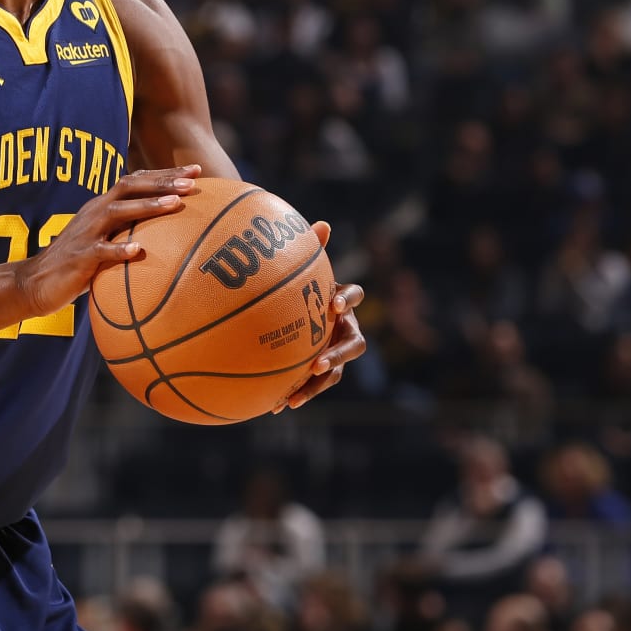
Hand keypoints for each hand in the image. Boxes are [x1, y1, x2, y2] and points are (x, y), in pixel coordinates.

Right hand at [11, 165, 200, 316]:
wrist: (35, 282)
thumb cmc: (77, 264)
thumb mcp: (104, 241)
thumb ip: (127, 232)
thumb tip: (169, 236)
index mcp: (102, 207)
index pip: (136, 181)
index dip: (165, 174)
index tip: (196, 171)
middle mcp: (95, 213)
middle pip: (130, 187)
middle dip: (162, 182)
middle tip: (192, 182)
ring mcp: (86, 233)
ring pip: (118, 212)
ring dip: (147, 206)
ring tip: (174, 204)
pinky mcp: (79, 257)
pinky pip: (100, 251)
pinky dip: (119, 250)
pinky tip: (138, 250)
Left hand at [273, 221, 365, 412]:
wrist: (294, 314)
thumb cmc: (299, 287)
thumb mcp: (302, 270)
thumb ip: (311, 250)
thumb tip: (321, 224)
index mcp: (342, 301)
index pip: (356, 295)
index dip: (349, 299)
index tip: (334, 304)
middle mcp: (344, 328)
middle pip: (354, 344)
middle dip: (339, 354)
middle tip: (320, 362)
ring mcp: (334, 351)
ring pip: (335, 373)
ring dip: (317, 384)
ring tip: (295, 396)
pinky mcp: (319, 371)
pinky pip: (311, 385)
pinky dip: (297, 394)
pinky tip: (274, 406)